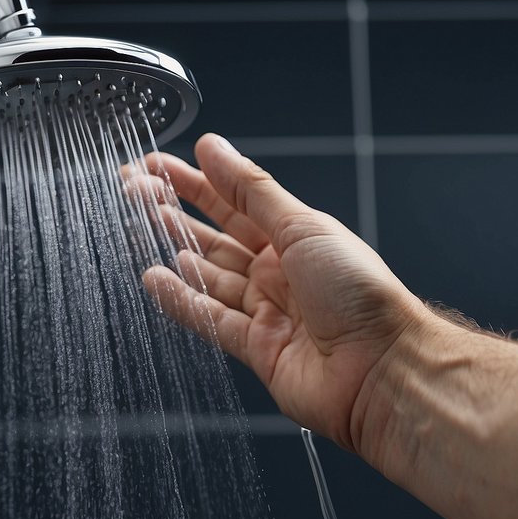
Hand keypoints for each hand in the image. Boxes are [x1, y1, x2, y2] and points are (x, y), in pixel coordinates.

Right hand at [127, 133, 432, 455]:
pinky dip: (180, 299)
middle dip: (175, 212)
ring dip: (172, 250)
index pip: (236, 203)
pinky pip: (209, 319)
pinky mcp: (256, 349)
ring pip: (209, 277)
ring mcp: (267, 312)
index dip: (196, 182)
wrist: (383, 369)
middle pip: (217, 237)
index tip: (159, 164)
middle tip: (134, 190)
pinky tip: (154, 279)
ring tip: (137, 225)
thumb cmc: (360, 293)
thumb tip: (214, 149)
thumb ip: (251, 192)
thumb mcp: (303, 226)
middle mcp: (280, 274)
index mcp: (297, 239)